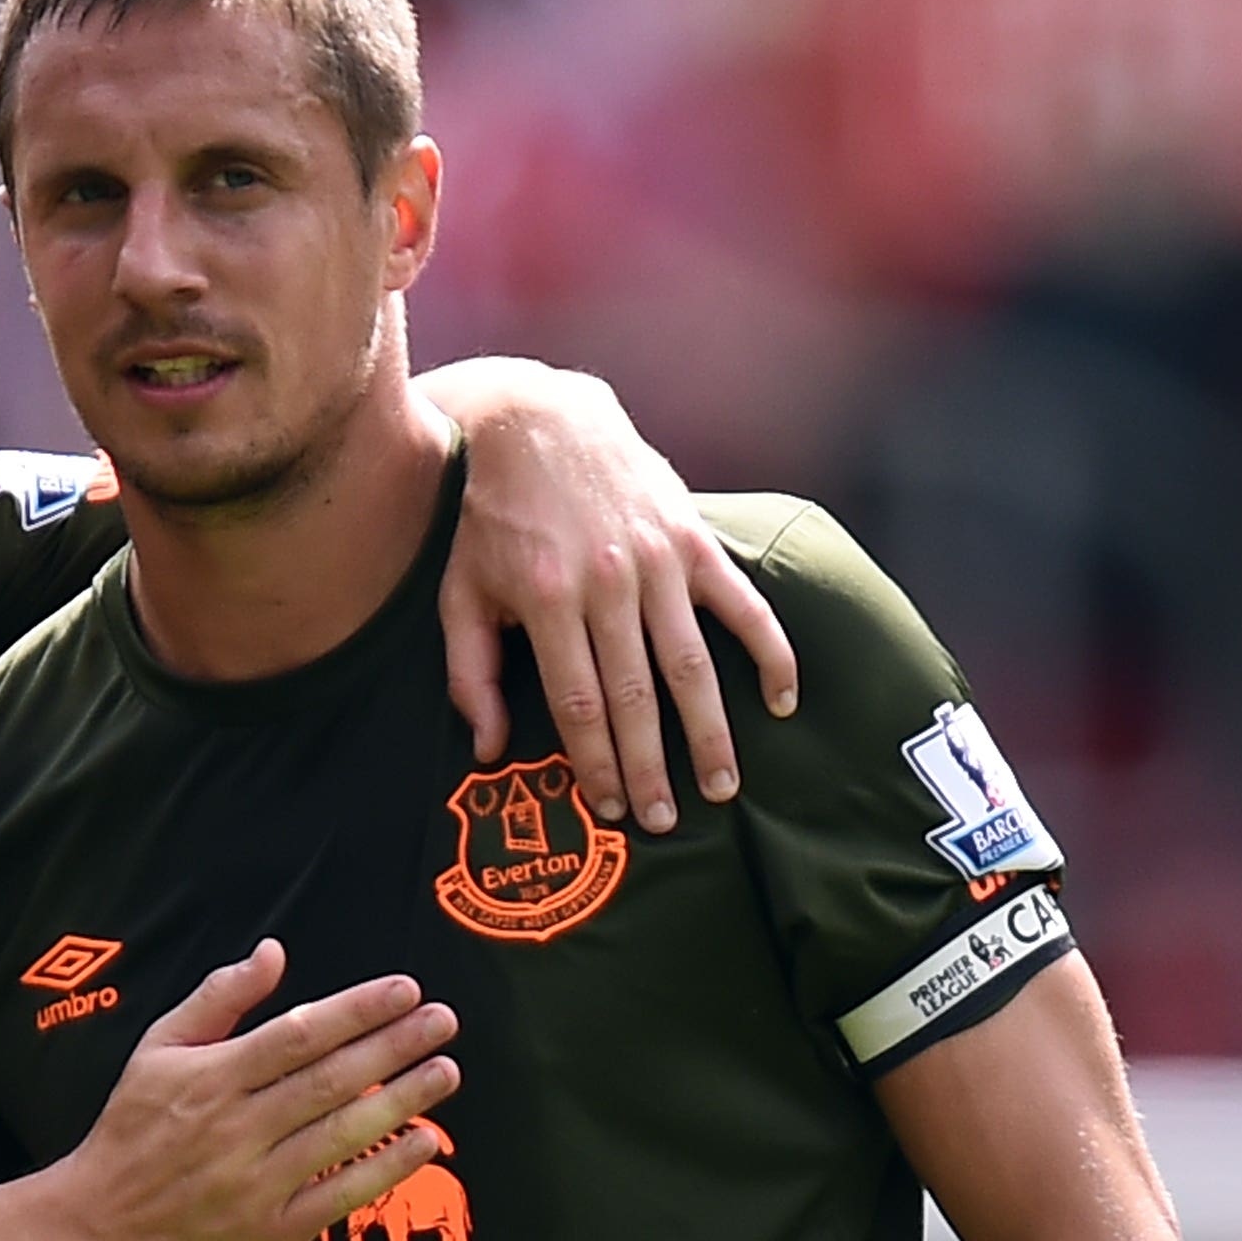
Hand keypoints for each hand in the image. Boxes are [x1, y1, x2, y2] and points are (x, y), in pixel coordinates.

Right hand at [52, 939, 456, 1240]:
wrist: (98, 1228)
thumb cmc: (132, 1129)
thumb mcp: (156, 1050)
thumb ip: (217, 998)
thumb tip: (273, 952)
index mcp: (210, 1079)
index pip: (298, 1034)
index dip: (356, 1010)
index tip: (405, 989)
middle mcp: (236, 1129)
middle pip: (329, 1081)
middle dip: (393, 1047)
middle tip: (444, 1021)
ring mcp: (256, 1184)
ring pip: (341, 1136)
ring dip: (402, 1101)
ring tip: (446, 1071)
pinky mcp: (271, 1232)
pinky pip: (340, 1197)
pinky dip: (387, 1170)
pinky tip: (426, 1143)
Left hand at [431, 365, 798, 830]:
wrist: (532, 419)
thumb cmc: (486, 516)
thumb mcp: (458, 591)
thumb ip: (471, 672)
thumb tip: (487, 749)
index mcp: (547, 599)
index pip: (579, 703)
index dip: (596, 762)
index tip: (608, 808)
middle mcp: (608, 582)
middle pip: (637, 695)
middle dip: (653, 766)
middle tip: (667, 821)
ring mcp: (657, 559)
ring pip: (692, 662)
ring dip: (712, 731)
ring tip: (724, 787)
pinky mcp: (691, 537)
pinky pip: (742, 603)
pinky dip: (769, 651)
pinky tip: (783, 700)